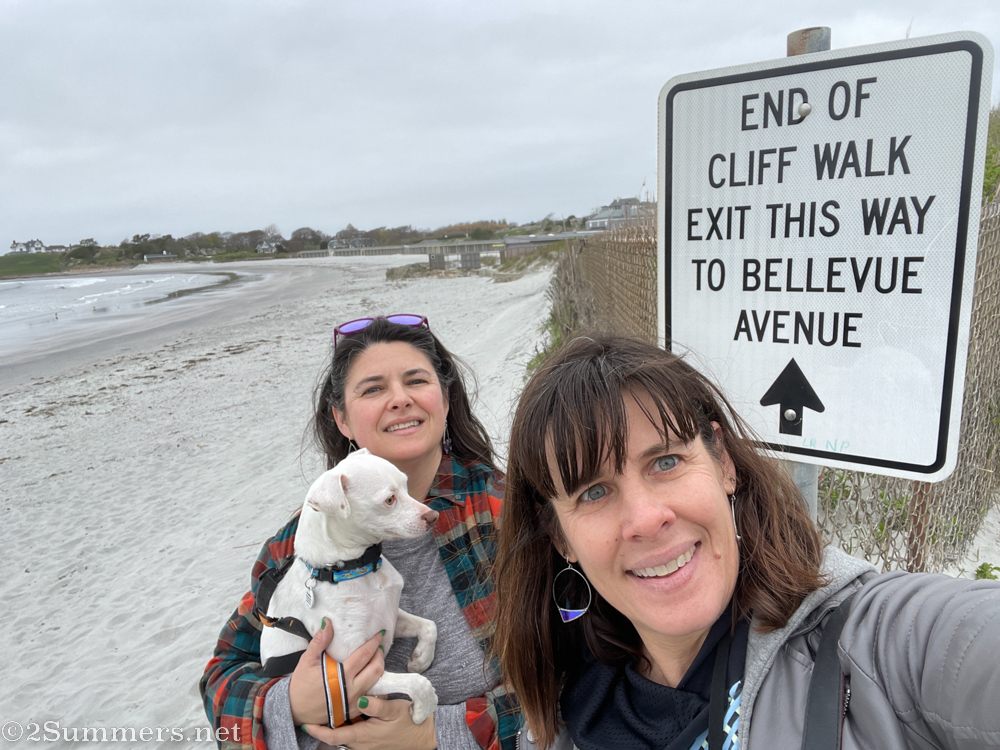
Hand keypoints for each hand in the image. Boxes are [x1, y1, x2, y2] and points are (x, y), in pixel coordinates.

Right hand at [289, 619, 384, 725]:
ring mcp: (354, 702)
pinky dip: (376, 686)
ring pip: (378, 684)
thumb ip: (320, 641)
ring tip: (375, 659)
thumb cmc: (301, 685)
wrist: (296, 711)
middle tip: (377, 646)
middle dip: (379, 655)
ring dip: (379, 669)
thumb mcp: (307, 660)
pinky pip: (373, 698)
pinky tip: (371, 678)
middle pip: (376, 669)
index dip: (374, 642)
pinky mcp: (354, 711)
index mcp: (342, 675)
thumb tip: (327, 622)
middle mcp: (352, 690)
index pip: (364, 655)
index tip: (379, 633)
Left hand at [304, 695, 436, 749]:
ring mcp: (366, 744)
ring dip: (336, 724)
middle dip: (324, 725)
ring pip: (345, 734)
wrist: (423, 736)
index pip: (334, 736)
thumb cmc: (409, 722)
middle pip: (336, 735)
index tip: (305, 724)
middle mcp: (361, 743)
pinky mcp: (371, 741)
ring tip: (328, 707)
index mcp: (363, 735)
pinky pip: (354, 734)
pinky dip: (347, 725)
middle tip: (313, 710)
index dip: (318, 731)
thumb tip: (360, 700)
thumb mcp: (394, 710)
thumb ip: (377, 706)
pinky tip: (348, 712)